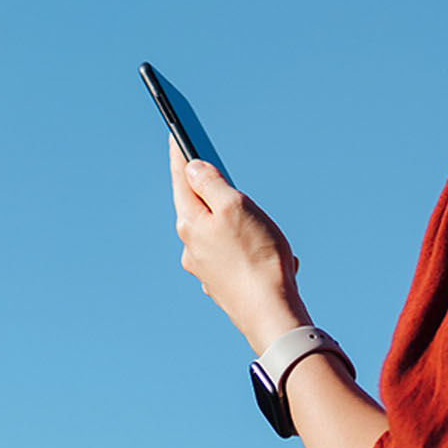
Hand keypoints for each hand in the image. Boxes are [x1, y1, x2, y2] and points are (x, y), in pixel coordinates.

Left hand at [167, 136, 312, 354]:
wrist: (270, 313)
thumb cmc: (256, 257)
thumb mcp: (234, 206)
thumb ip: (210, 184)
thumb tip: (192, 169)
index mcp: (190, 223)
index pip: (182, 180)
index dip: (180, 154)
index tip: (175, 134)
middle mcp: (191, 247)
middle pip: (198, 208)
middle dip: (214, 194)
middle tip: (226, 179)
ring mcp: (206, 269)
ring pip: (219, 234)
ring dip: (240, 226)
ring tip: (265, 229)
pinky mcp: (223, 285)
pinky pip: (236, 257)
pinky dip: (252, 251)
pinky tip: (272, 256)